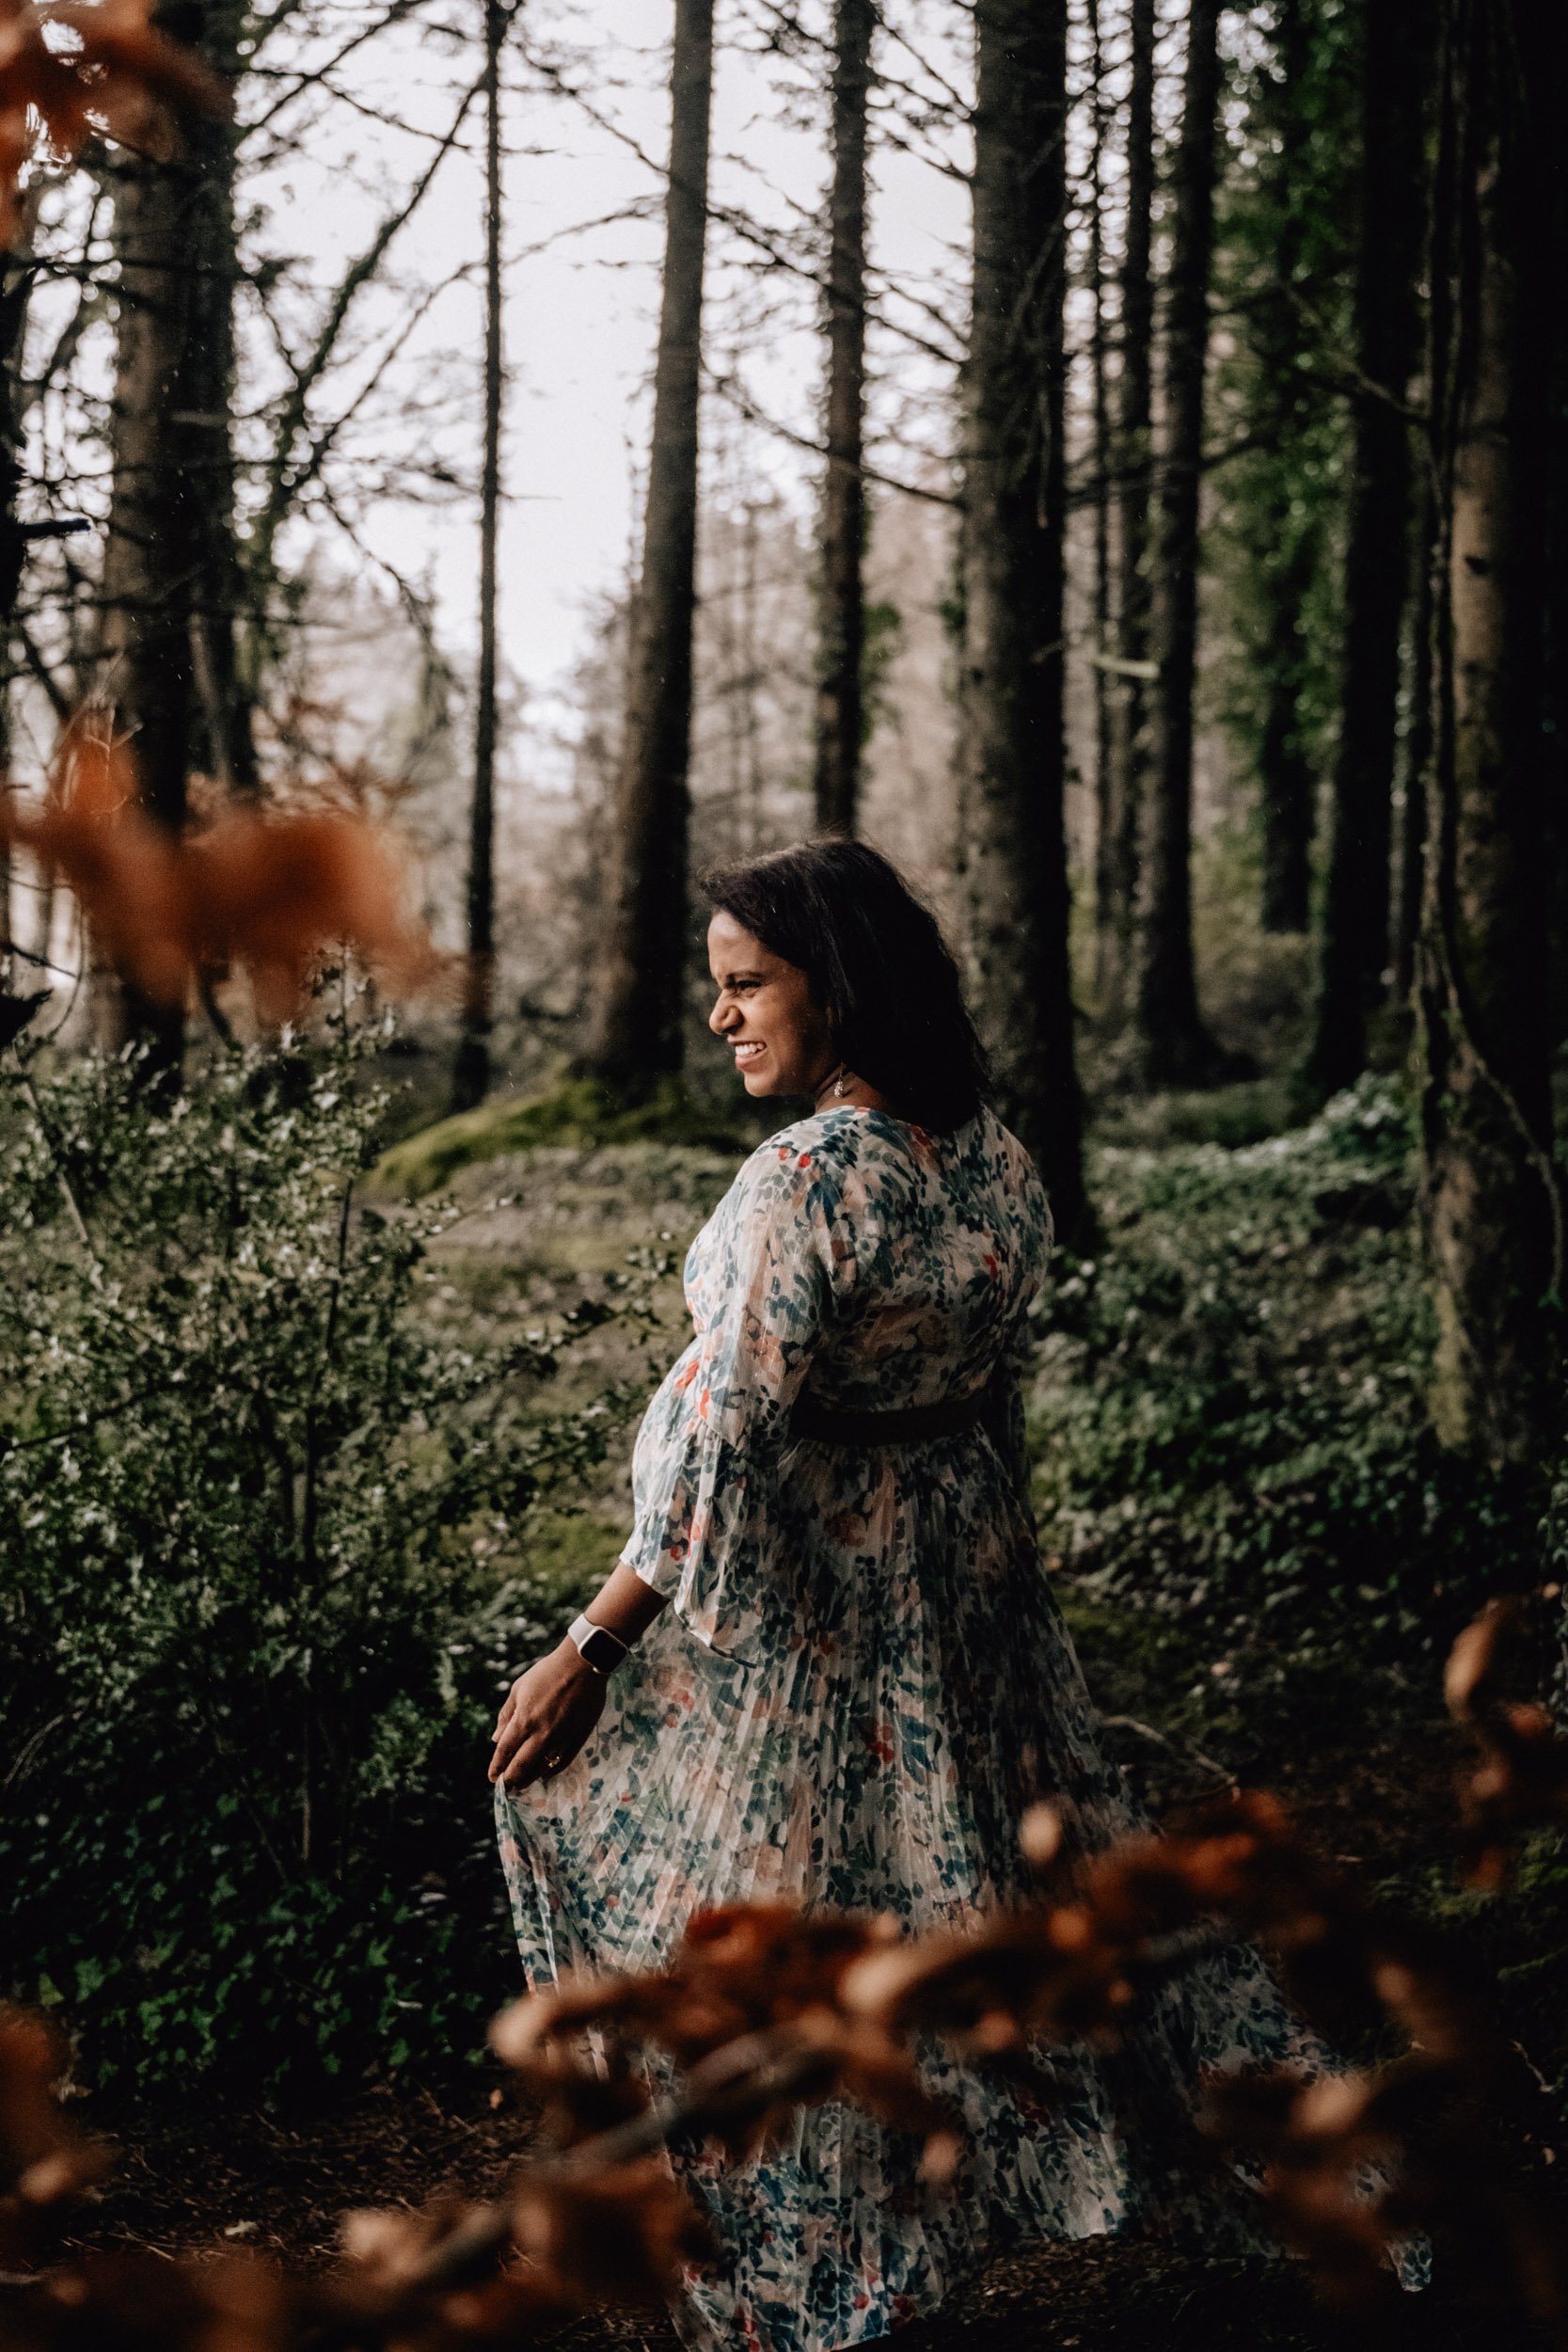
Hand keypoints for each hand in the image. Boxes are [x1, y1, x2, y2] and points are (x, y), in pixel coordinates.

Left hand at [489, 1641, 605, 1790]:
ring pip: (542, 1768)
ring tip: (522, 1784)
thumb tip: (496, 1739)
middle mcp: (541, 1732)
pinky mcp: (578, 1737)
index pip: (505, 1751)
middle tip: (505, 1787)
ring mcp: (562, 1737)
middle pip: (521, 1766)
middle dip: (510, 1780)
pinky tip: (544, 1773)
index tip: (492, 1777)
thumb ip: (506, 1715)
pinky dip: (551, 1771)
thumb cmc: (547, 1673)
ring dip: (529, 1779)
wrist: (582, 1665)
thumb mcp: (519, 1688)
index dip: (496, 1767)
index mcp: (524, 1719)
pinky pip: (563, 1762)